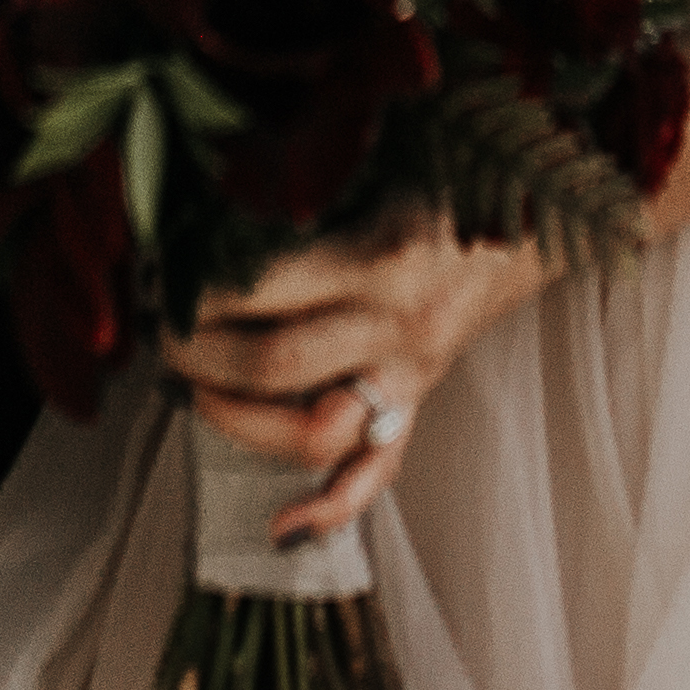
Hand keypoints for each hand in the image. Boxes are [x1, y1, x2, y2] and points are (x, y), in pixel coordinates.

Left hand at [158, 217, 545, 544]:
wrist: (528, 219)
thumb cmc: (438, 181)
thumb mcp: (376, 162)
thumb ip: (303, 187)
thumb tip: (202, 203)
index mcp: (380, 257)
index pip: (263, 292)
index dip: (199, 294)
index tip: (162, 278)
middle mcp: (396, 326)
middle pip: (274, 367)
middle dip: (199, 357)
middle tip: (164, 336)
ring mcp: (408, 376)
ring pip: (313, 434)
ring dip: (237, 421)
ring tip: (195, 390)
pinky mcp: (416, 405)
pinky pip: (376, 474)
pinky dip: (328, 509)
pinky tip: (280, 527)